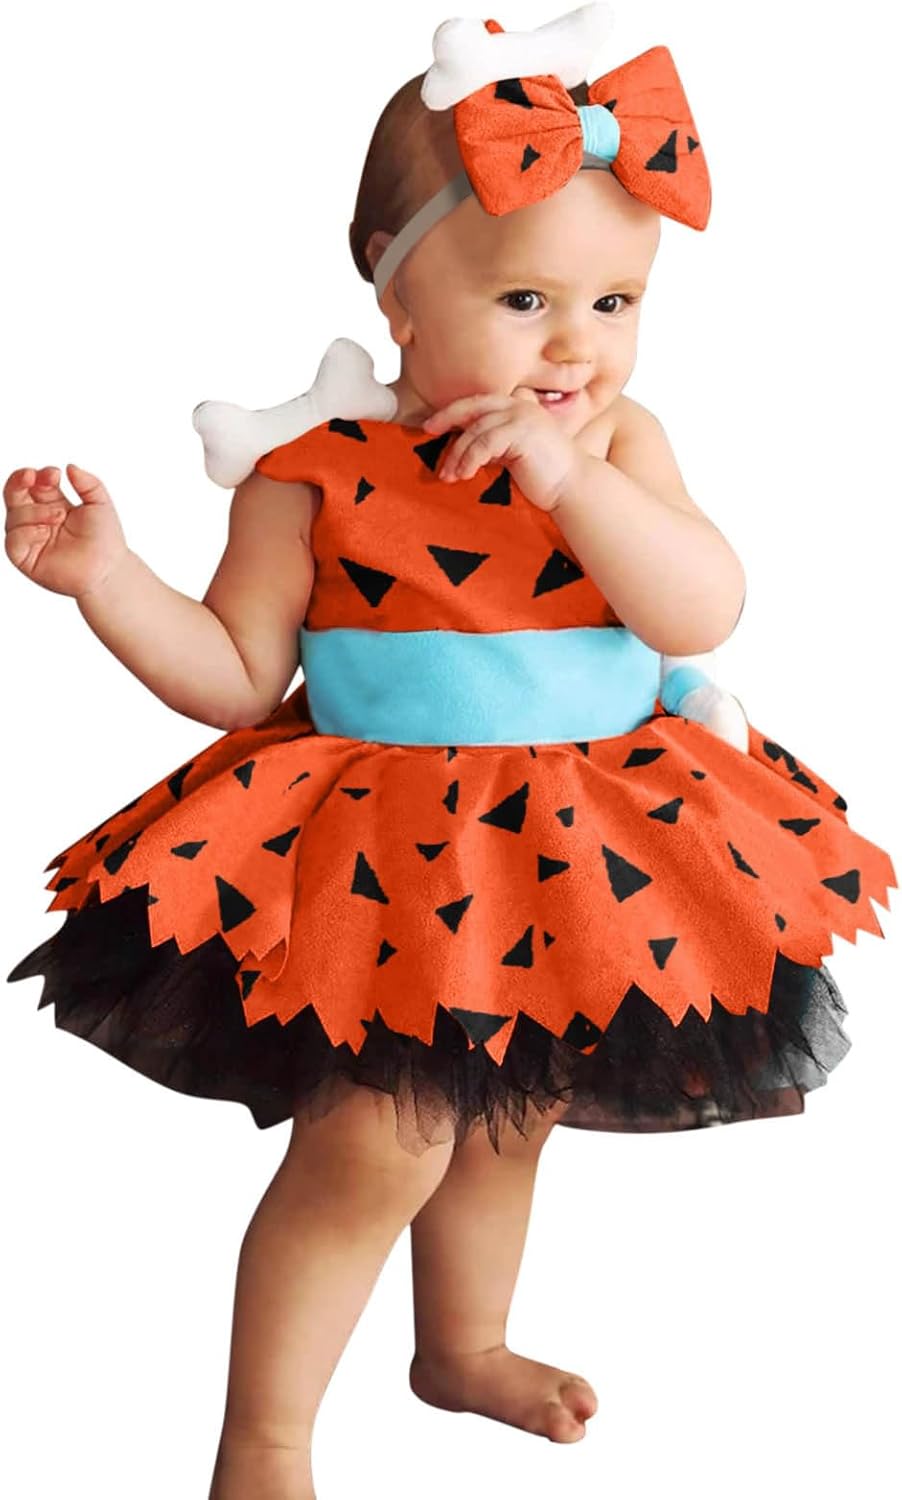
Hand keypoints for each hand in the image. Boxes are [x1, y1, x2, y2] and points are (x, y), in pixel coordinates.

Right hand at [4, 463, 129, 598]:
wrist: (108, 569)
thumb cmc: (106, 540)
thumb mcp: (100, 503)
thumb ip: (87, 483)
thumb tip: (69, 466)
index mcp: (53, 504)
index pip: (34, 483)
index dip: (39, 475)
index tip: (54, 474)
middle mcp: (39, 519)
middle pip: (14, 494)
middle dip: (19, 481)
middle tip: (30, 476)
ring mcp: (31, 539)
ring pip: (14, 516)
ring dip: (34, 511)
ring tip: (58, 516)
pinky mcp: (26, 558)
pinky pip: (13, 541)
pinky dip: (26, 532)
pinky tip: (44, 532)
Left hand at [421, 391, 580, 511]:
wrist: (574, 488)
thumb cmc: (545, 476)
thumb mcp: (513, 454)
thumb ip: (494, 444)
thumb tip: (462, 447)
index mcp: (519, 407)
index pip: (479, 403)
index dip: (453, 411)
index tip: (431, 425)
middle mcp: (521, 407)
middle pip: (473, 407)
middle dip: (447, 418)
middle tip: (428, 432)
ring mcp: (523, 418)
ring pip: (476, 430)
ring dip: (457, 453)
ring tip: (448, 475)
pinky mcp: (523, 434)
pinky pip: (486, 444)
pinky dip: (470, 459)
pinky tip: (464, 475)